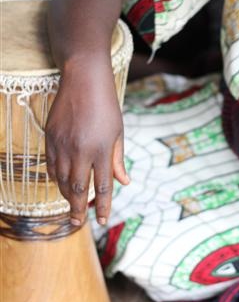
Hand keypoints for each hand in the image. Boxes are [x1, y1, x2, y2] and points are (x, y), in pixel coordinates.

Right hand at [45, 59, 129, 225]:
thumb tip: (124, 182)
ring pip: (62, 180)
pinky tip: (62, 183)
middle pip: (78, 189)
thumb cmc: (106, 105)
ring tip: (73, 205)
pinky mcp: (50, 138)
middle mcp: (80, 150)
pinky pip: (51, 166)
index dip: (103, 206)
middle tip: (79, 221)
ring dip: (67, 196)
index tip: (103, 221)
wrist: (84, 79)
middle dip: (79, 209)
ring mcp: (62, 145)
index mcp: (101, 149)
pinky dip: (57, 178)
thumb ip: (118, 159)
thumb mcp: (118, 132)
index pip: (102, 186)